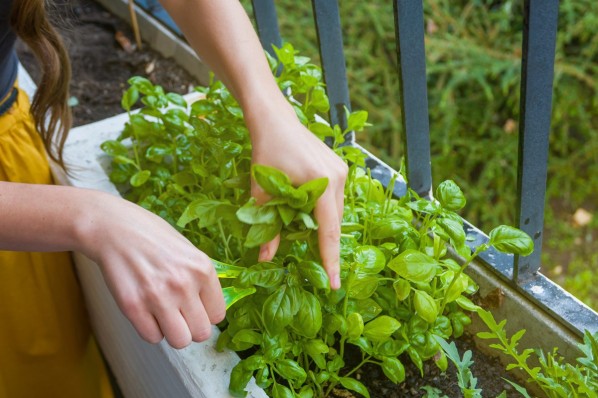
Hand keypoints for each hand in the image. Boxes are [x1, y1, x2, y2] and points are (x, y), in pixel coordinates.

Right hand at [77, 191, 225, 348]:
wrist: (114, 228)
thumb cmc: (152, 237)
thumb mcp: (188, 251)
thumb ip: (201, 279)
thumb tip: (210, 309)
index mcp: (202, 269)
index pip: (218, 315)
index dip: (205, 314)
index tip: (195, 307)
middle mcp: (183, 284)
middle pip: (201, 333)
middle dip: (190, 327)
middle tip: (179, 314)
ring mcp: (158, 297)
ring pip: (179, 341)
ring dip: (172, 332)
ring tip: (163, 314)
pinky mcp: (133, 307)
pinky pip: (152, 338)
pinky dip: (150, 329)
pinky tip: (146, 311)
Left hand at [246, 101, 347, 289]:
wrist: (274, 119)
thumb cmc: (265, 151)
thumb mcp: (262, 191)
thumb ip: (267, 226)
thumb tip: (265, 259)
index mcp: (321, 183)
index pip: (329, 231)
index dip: (330, 260)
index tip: (334, 284)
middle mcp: (338, 177)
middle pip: (334, 222)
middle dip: (324, 244)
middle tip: (315, 266)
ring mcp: (341, 171)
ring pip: (335, 211)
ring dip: (322, 225)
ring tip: (304, 235)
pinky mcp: (339, 167)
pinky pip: (334, 198)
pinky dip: (323, 211)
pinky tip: (307, 214)